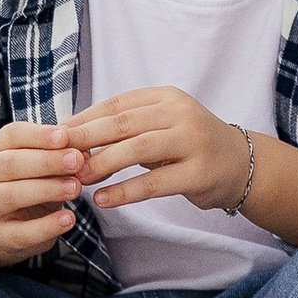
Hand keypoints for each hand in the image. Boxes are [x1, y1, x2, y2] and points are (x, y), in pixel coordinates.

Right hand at [0, 120, 86, 259]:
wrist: (18, 222)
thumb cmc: (35, 181)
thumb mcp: (45, 163)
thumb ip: (60, 153)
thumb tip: (82, 150)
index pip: (12, 135)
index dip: (38, 135)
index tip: (65, 136)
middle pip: (10, 164)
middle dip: (46, 161)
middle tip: (76, 161)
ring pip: (11, 195)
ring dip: (46, 190)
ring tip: (76, 188)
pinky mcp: (1, 236)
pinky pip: (21, 233)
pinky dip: (47, 226)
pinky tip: (69, 219)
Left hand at [69, 88, 250, 212]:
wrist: (240, 164)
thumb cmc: (188, 146)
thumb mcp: (159, 128)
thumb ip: (124, 131)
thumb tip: (74, 140)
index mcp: (166, 97)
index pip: (117, 104)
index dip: (85, 118)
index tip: (57, 135)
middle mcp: (181, 113)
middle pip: (123, 123)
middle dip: (87, 139)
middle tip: (59, 156)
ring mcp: (193, 141)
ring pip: (137, 149)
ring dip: (103, 164)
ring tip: (78, 179)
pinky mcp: (199, 172)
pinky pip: (155, 182)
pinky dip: (125, 192)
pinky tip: (103, 199)